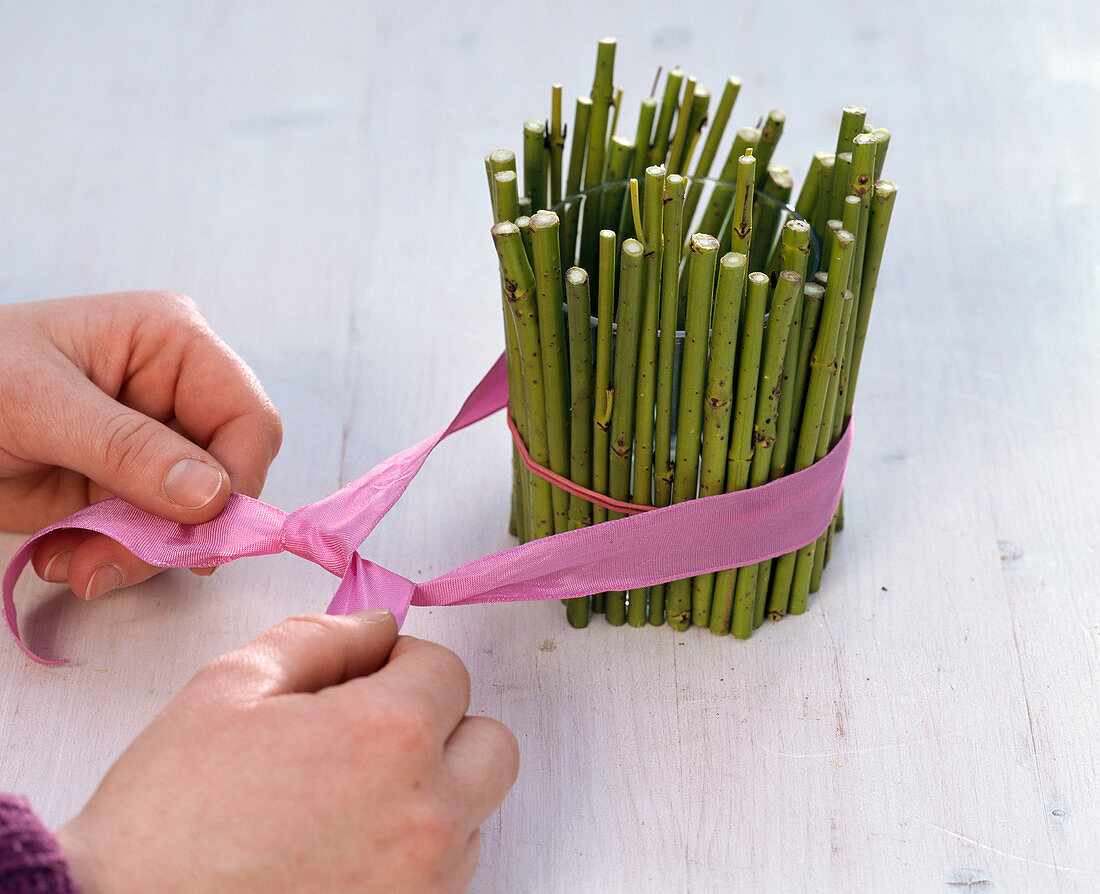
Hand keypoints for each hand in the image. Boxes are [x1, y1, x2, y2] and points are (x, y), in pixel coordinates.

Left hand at [0, 291, 281, 598]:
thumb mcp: (37, 403)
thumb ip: (127, 446)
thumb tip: (212, 495)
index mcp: (171, 343)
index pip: (248, 418)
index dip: (237, 478)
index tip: (195, 529)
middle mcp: (174, 393)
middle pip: (226, 478)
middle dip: (174, 530)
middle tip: (112, 561)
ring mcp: (151, 446)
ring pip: (191, 521)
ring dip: (136, 554)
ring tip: (74, 562)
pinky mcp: (123, 489)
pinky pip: (148, 539)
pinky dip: (110, 559)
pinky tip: (64, 555)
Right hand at [55, 610, 519, 893]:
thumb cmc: (166, 817)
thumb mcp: (230, 686)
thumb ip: (321, 637)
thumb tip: (378, 626)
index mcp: (388, 735)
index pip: (448, 669)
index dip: (401, 664)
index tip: (364, 679)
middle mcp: (428, 814)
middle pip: (490, 744)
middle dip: (441, 726)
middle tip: (371, 737)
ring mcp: (426, 884)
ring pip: (472, 813)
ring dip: (430, 793)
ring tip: (343, 804)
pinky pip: (445, 874)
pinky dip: (414, 854)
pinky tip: (343, 850)